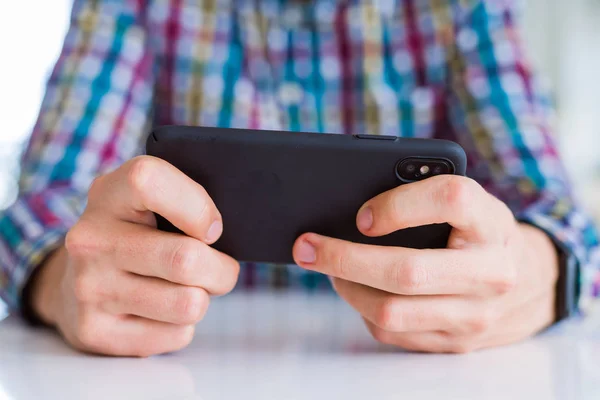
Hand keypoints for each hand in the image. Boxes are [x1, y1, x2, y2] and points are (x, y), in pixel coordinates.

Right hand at [31, 156, 238, 356]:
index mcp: (109, 193)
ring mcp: (89, 287)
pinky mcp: (96, 330)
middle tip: (217, 269)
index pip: (150, 181)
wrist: (76, 282)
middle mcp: (91, 239)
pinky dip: (181, 326)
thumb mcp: (148, 202)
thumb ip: (184, 202)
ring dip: (202, 299)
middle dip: (220, 270)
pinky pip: (176, 335)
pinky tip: (159, 312)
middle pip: (186, 259)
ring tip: (187, 289)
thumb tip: (222, 233)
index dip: (196, 206)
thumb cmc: (135, 236)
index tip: (211, 229)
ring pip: (188, 304)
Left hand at [293, 175, 557, 352]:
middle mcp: (491, 272)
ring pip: (391, 311)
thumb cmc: (478, 232)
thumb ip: (421, 196)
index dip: (399, 204)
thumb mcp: (466, 203)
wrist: (529, 281)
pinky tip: (355, 287)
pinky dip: (362, 307)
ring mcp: (475, 315)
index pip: (450, 200)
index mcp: (492, 222)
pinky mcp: (456, 342)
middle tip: (306, 245)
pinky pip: (392, 332)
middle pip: (406, 271)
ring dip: (346, 287)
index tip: (362, 215)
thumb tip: (351, 212)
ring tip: (327, 266)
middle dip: (342, 257)